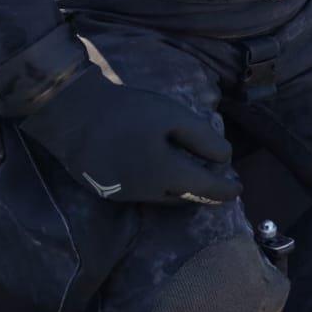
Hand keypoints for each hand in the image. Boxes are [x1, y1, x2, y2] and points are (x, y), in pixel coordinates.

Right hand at [21, 68, 238, 205]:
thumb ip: (203, 139)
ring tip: (196, 179)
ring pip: (164, 200)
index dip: (226, 190)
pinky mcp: (107, 191)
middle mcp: (147, 194)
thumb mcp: (173, 116)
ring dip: (183, 192)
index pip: (206, 190)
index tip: (239, 189)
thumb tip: (225, 159)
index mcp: (167, 176)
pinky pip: (143, 195)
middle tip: (222, 186)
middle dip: (206, 193)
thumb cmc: (127, 111)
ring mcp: (125, 195)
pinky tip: (163, 174)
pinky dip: (160, 188)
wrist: (72, 114)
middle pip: (186, 199)